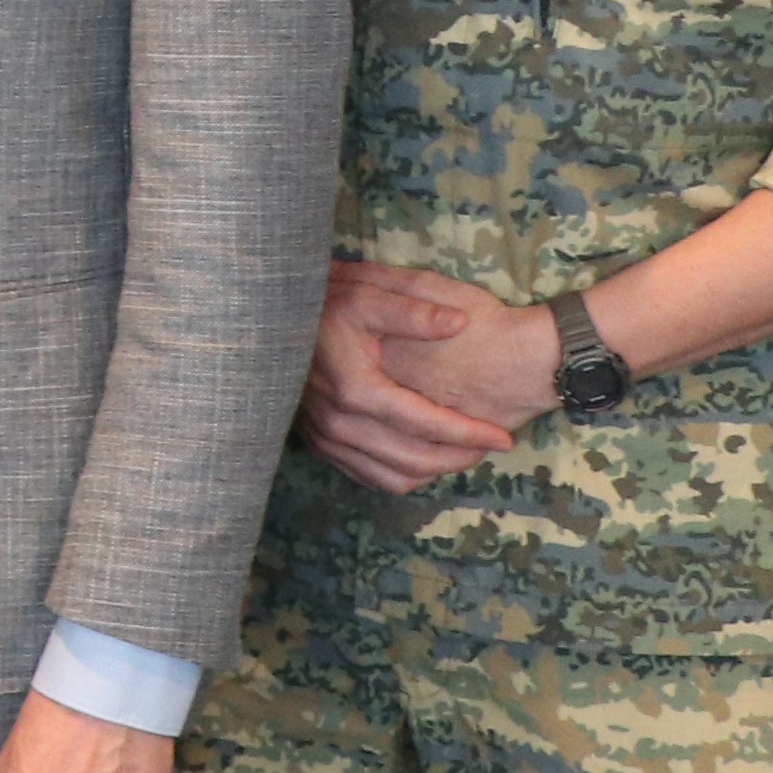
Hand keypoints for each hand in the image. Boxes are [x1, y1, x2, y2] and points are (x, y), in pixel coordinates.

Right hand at [297, 260, 552, 493]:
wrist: (269, 321)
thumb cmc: (324, 305)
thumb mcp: (367, 296)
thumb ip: (414, 310)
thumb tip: (459, 322)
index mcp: (355, 387)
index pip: (424, 422)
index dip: (468, 433)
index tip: (503, 437)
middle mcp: (338, 421)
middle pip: (412, 459)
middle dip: (458, 457)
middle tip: (490, 448)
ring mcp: (325, 436)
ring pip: (391, 476)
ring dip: (433, 471)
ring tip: (463, 455)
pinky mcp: (318, 443)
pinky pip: (368, 477)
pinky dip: (402, 476)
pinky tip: (425, 459)